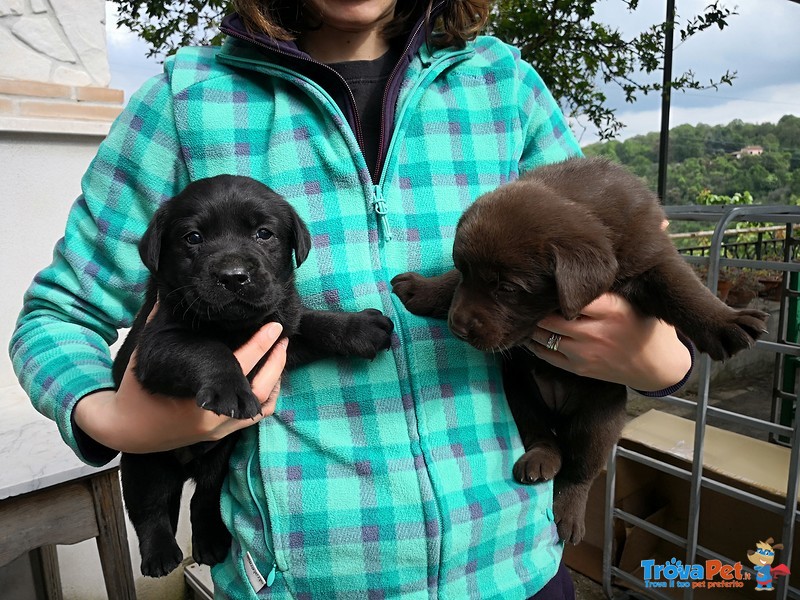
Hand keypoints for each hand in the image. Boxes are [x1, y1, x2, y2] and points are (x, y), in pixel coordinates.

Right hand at [74, 322, 287, 452]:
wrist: (127, 429)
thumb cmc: (137, 388)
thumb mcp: (149, 349)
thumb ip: (162, 315)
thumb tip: (167, 283)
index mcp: (194, 391)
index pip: (239, 364)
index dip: (261, 342)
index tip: (274, 325)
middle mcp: (209, 415)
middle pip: (257, 387)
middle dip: (274, 360)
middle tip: (282, 336)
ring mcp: (216, 428)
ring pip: (260, 404)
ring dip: (274, 378)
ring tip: (279, 354)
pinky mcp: (219, 434)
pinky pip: (253, 417)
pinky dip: (266, 397)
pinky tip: (269, 378)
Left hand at [527, 293, 690, 391]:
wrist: (659, 366)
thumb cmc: (644, 324)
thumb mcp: (633, 300)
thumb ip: (606, 287)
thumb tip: (574, 263)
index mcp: (613, 310)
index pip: (571, 295)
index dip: (554, 287)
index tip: (546, 279)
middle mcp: (597, 332)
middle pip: (551, 316)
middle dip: (538, 306)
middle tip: (530, 296)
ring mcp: (586, 353)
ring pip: (543, 336)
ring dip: (533, 324)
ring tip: (530, 313)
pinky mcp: (580, 369)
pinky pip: (545, 354)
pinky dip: (534, 343)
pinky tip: (533, 333)